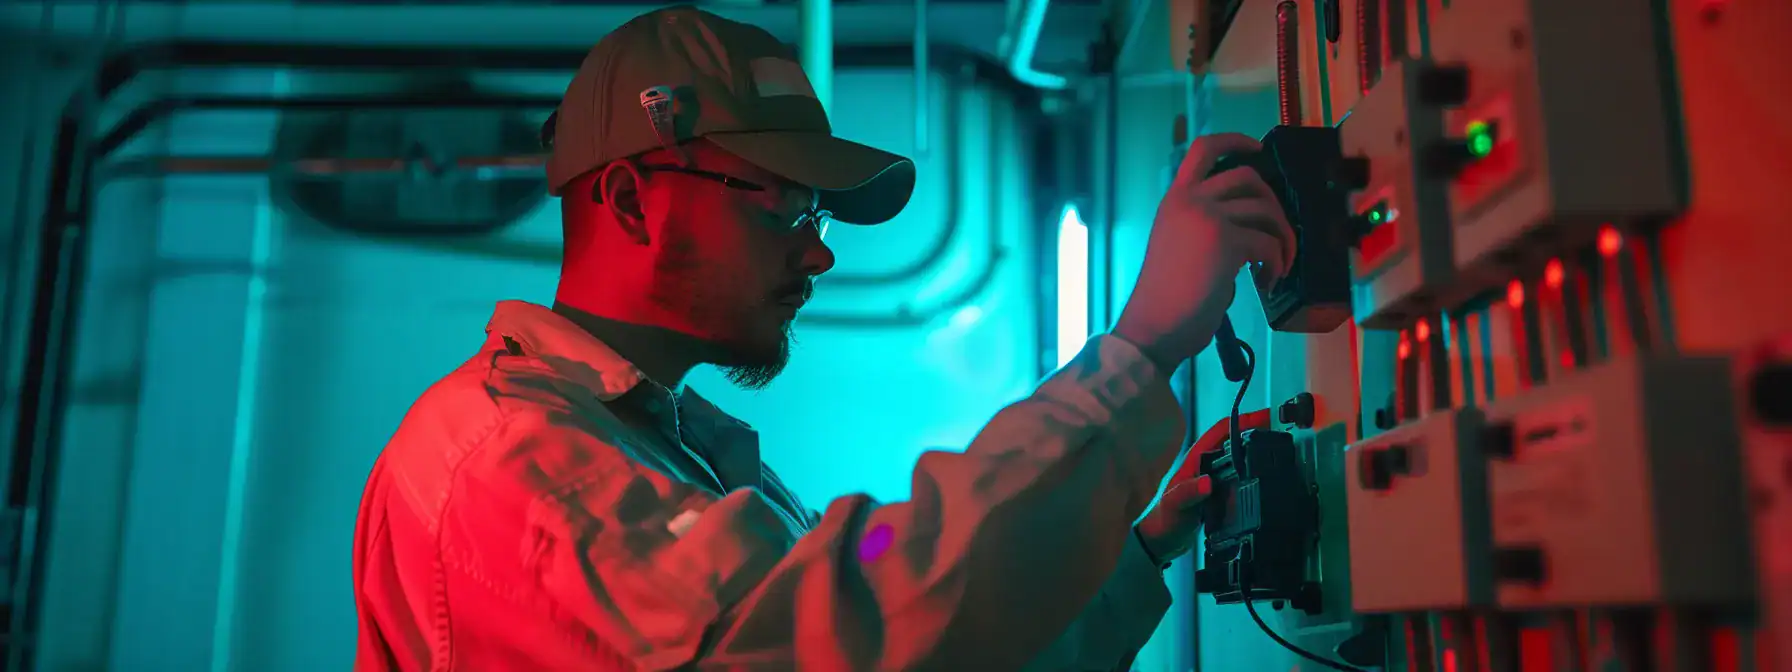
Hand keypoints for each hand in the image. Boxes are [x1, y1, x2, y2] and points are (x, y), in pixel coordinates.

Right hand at [1112, 133, 1296, 372]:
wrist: (1154, 326)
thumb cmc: (1167, 297)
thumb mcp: (1180, 244)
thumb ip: (1207, 224)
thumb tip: (1252, 224)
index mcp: (1175, 199)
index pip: (1204, 148)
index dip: (1236, 140)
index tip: (1258, 150)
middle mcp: (1190, 201)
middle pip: (1249, 176)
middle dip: (1274, 205)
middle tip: (1278, 237)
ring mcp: (1207, 218)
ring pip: (1266, 209)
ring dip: (1283, 239)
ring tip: (1276, 267)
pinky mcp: (1225, 243)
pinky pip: (1269, 244)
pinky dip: (1276, 264)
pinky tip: (1265, 282)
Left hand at [1136, 408, 1272, 564]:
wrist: (1162, 541)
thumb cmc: (1164, 520)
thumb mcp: (1175, 505)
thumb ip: (1188, 493)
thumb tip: (1208, 483)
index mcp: (1194, 459)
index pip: (1221, 430)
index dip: (1243, 420)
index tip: (1266, 417)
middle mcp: (1204, 464)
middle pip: (1233, 439)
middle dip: (1255, 431)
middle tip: (1279, 431)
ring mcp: (1212, 477)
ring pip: (1237, 456)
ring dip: (1255, 450)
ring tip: (1278, 448)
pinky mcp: (1218, 493)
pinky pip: (1239, 476)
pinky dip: (1253, 472)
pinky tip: (1266, 477)